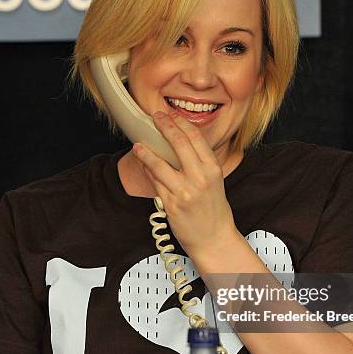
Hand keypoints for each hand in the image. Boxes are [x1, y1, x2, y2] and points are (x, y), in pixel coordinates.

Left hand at [132, 111, 238, 255]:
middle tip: (155, 117)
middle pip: (178, 143)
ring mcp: (185, 192)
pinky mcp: (171, 205)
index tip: (171, 114)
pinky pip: (155, 182)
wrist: (214, 238)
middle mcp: (200, 178)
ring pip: (159, 164)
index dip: (181, 122)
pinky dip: (147, 171)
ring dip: (146, 152)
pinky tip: (143, 164)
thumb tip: (180, 141)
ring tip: (138, 145)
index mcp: (213, 169)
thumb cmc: (213, 209)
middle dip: (165, 126)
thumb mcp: (214, 181)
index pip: (196, 138)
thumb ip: (200, 163)